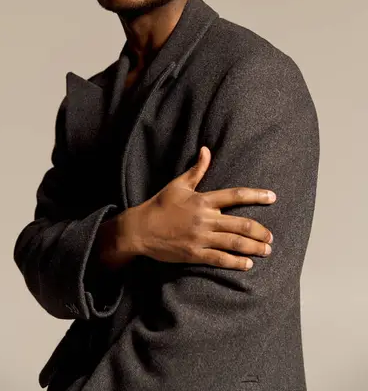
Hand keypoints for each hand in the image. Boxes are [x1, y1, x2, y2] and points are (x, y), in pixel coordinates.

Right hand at [126, 146, 275, 269]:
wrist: (141, 229)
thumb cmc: (160, 204)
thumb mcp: (178, 184)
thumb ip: (196, 169)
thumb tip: (206, 150)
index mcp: (203, 200)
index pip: (235, 195)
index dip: (256, 196)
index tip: (272, 197)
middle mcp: (205, 219)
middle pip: (241, 224)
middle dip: (260, 232)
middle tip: (271, 237)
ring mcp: (200, 237)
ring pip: (234, 243)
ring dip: (253, 247)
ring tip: (266, 250)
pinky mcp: (194, 254)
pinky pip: (220, 259)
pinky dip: (236, 262)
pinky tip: (248, 264)